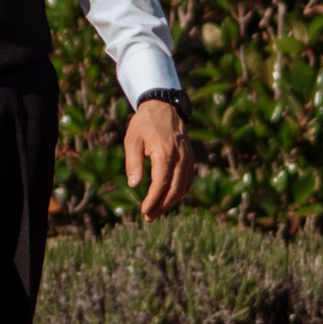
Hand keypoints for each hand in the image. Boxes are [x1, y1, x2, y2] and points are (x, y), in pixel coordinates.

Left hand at [124, 99, 193, 219]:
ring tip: (156, 211)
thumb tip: (134, 185)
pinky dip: (179, 193)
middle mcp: (180, 158)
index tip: (144, 211)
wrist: (164, 106)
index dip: (153, 200)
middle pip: (174, 190)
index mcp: (165, 153)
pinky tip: (168, 199)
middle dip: (161, 206)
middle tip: (148, 217)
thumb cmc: (145, 123)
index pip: (161, 184)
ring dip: (170, 202)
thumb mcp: (132, 139)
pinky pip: (188, 181)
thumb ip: (133, 162)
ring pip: (183, 188)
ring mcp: (188, 159)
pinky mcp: (190, 159)